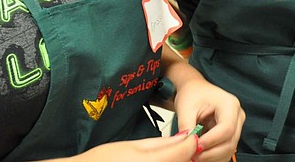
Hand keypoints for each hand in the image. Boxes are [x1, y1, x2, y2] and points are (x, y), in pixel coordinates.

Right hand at [57, 133, 197, 161]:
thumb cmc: (102, 161)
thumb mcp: (131, 146)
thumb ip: (161, 143)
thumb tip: (185, 136)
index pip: (187, 152)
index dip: (191, 141)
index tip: (189, 135)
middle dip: (186, 155)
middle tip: (178, 146)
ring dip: (177, 161)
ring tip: (165, 154)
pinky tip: (156, 161)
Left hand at [173, 75, 243, 161]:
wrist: (194, 91)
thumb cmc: (192, 94)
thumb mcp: (185, 107)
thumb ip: (186, 125)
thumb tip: (187, 144)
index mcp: (230, 104)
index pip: (226, 128)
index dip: (211, 140)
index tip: (195, 147)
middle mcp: (237, 116)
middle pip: (230, 142)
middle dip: (210, 152)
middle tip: (192, 155)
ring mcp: (236, 127)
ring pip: (229, 150)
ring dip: (211, 157)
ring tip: (194, 156)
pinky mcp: (231, 136)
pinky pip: (225, 152)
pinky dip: (212, 157)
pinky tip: (200, 155)